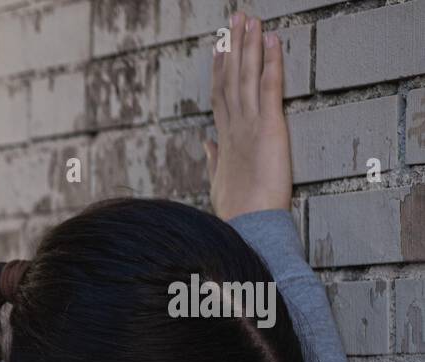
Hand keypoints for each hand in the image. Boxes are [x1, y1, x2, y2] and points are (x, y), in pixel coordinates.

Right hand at [205, 13, 291, 220]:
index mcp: (224, 140)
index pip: (220, 97)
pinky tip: (271, 41)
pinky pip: (269, 88)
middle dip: (232, 47)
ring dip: (247, 46)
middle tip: (234, 20)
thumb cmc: (235, 212)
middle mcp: (233, 127)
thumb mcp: (220, 183)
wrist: (247, 226)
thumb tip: (206, 144)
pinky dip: (270, 63)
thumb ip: (214, 160)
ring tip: (248, 20)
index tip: (218, 49)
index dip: (219, 71)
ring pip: (246, 77)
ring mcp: (249, 126)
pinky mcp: (269, 128)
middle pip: (230, 79)